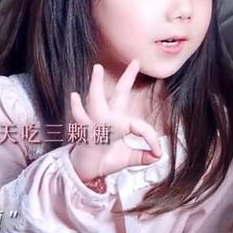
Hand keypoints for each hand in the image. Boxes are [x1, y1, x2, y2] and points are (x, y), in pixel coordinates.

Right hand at [69, 59, 161, 182]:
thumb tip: (158, 156)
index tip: (157, 152)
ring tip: (97, 68)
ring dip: (97, 85)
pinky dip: (77, 109)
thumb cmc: (106, 160)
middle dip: (127, 78)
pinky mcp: (84, 132)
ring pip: (96, 101)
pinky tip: (74, 96)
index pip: (139, 125)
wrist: (86, 171)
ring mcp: (94, 123)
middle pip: (119, 94)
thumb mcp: (128, 159)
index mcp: (120, 123)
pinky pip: (81, 119)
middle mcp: (107, 118)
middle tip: (136, 61)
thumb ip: (142, 156)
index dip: (151, 138)